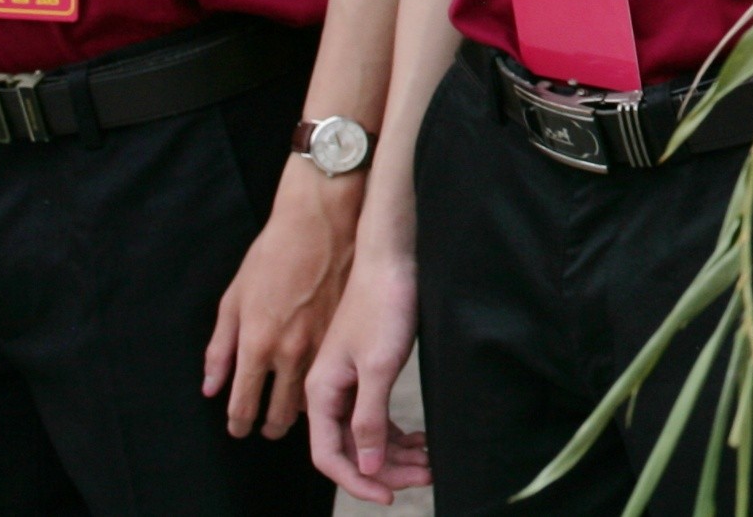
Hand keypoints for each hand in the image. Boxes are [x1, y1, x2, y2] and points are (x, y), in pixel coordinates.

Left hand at [205, 158, 354, 439]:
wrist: (323, 220)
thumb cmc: (274, 253)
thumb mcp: (234, 297)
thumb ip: (220, 348)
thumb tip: (212, 387)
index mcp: (257, 343)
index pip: (244, 403)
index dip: (239, 423)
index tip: (238, 430)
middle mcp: (290, 351)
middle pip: (281, 412)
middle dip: (270, 426)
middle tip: (266, 429)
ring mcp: (323, 344)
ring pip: (312, 400)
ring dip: (299, 413)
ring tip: (292, 415)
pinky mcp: (348, 332)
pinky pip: (335, 374)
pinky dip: (326, 387)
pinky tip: (320, 386)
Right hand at [304, 247, 426, 500]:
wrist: (393, 260)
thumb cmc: (384, 305)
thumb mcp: (379, 366)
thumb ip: (369, 418)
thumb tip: (365, 465)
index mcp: (321, 393)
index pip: (328, 455)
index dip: (356, 480)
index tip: (388, 496)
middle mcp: (329, 394)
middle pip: (350, 449)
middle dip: (386, 469)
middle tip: (425, 477)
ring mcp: (348, 385)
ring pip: (367, 436)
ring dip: (396, 454)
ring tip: (431, 462)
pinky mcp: (367, 374)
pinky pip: (376, 417)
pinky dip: (398, 433)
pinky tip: (422, 441)